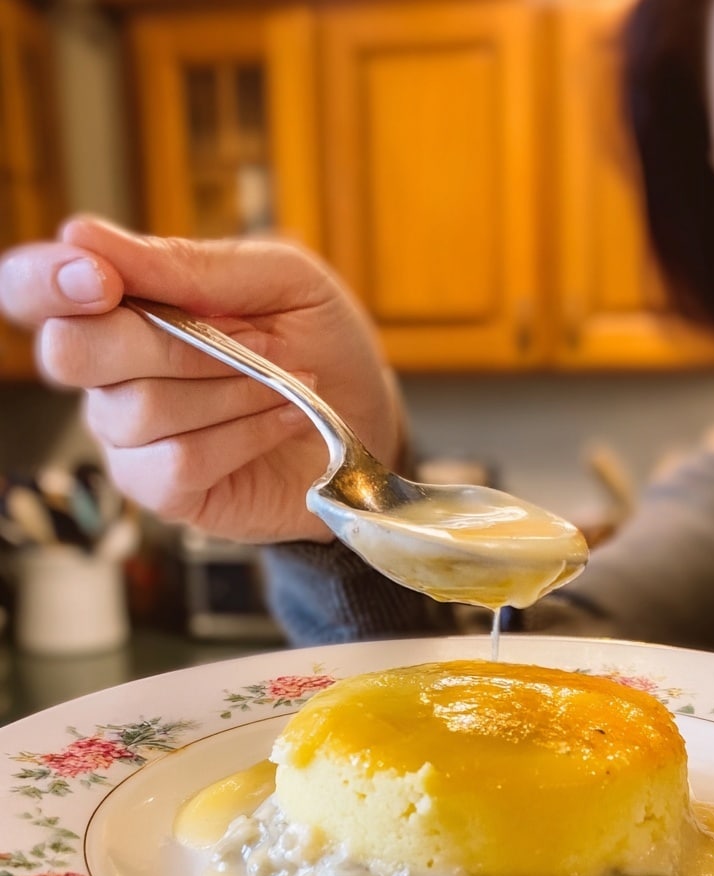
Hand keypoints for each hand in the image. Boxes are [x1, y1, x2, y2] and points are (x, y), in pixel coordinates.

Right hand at [0, 216, 400, 542]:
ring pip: (141, 409)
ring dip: (231, 389)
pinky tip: (283, 419)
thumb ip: (190, 262)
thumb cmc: (320, 342)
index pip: (31, 289)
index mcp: (120, 305)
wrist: (369, 420)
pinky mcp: (166, 492)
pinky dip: (243, 435)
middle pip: (73, 351)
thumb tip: (81, 235)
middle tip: (246, 339)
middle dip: (167, 340)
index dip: (46, 282)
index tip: (102, 279)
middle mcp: (108, 374)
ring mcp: (130, 439)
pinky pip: (178, 461)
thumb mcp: (280, 279)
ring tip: (287, 382)